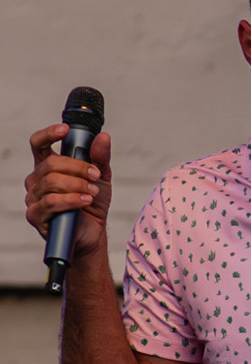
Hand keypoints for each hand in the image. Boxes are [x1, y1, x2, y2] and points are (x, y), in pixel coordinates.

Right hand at [24, 123, 113, 257]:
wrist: (92, 233)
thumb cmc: (92, 204)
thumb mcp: (101, 178)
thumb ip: (100, 158)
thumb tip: (103, 137)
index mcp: (48, 167)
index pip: (39, 144)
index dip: (49, 134)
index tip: (65, 130)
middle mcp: (37, 180)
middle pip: (50, 164)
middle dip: (77, 168)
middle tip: (95, 175)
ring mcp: (34, 197)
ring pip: (51, 182)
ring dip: (77, 185)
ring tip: (93, 192)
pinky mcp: (36, 215)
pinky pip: (51, 202)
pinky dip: (71, 200)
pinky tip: (85, 201)